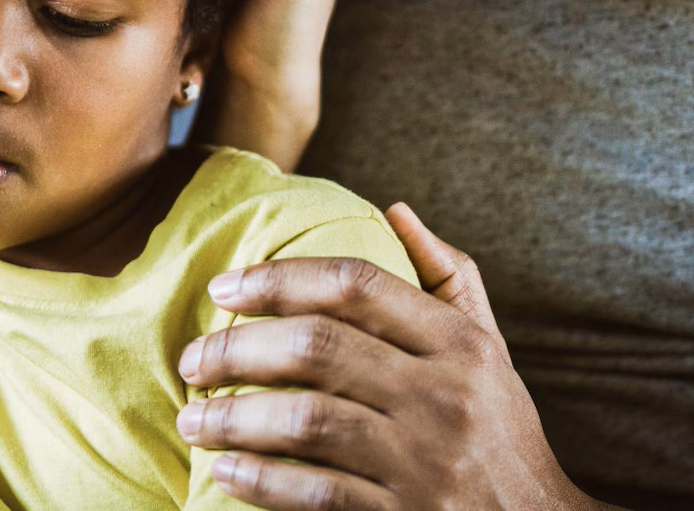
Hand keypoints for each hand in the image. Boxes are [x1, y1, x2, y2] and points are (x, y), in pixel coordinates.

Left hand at [173, 205, 615, 510]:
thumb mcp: (491, 351)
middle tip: (191, 360)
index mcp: (460, 345)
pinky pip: (318, 493)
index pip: (357, 284)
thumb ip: (449, 278)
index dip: (279, 278)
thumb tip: (396, 211)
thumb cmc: (501, 431)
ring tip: (193, 420)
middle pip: (317, 348)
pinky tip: (227, 471)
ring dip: (234, 419)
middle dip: (236, 349)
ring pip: (307, 420)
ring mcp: (426, 461)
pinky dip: (263, 480)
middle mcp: (444, 396)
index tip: (224, 287)